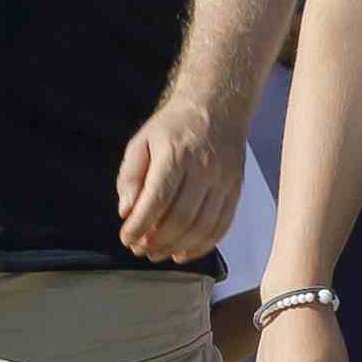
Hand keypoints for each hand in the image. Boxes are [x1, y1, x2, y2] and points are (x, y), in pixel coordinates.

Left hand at [116, 101, 236, 264]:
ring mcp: (223, 181)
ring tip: (158, 254)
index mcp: (175, 153)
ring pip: (202, 227)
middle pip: (181, 218)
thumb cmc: (173, 128)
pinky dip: (202, 246)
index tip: (126, 238)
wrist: (217, 108)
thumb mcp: (141, 142)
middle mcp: (203, 168)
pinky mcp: (235, 190)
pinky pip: (221, 226)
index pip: (157, 198)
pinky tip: (183, 253)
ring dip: (177, 248)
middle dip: (157, 241)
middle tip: (139, 250)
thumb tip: (126, 211)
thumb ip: (130, 176)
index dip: (140, 225)